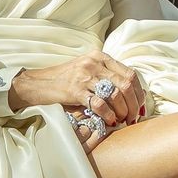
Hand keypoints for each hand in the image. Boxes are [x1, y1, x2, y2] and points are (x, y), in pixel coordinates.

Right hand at [8, 51, 144, 131]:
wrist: (38, 83)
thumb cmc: (64, 80)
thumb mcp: (86, 69)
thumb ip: (106, 75)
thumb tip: (130, 93)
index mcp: (100, 57)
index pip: (129, 74)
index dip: (138, 92)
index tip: (139, 106)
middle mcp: (94, 63)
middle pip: (126, 84)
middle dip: (134, 104)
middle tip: (133, 117)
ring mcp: (84, 76)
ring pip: (115, 94)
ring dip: (123, 111)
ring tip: (122, 120)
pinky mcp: (75, 90)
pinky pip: (99, 104)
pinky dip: (108, 115)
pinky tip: (109, 121)